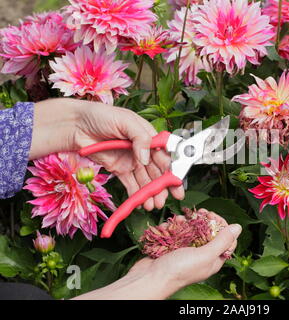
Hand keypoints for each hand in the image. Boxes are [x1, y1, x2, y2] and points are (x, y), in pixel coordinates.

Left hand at [30, 98, 183, 209]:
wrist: (75, 125)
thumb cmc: (100, 115)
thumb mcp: (125, 120)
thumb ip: (139, 138)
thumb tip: (146, 158)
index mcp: (148, 136)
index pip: (164, 153)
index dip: (171, 167)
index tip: (176, 179)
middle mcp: (142, 150)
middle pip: (158, 170)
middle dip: (164, 184)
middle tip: (170, 197)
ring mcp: (131, 161)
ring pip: (146, 180)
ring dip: (152, 193)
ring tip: (156, 204)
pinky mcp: (119, 170)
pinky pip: (131, 184)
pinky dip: (137, 195)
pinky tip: (143, 203)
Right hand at [72, 223, 241, 299]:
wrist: (150, 278)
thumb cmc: (178, 271)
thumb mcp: (205, 255)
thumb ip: (222, 241)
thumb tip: (238, 228)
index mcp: (213, 259)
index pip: (225, 239)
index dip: (221, 224)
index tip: (212, 215)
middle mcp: (201, 255)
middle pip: (208, 231)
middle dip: (203, 219)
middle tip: (199, 212)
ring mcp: (186, 250)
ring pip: (191, 229)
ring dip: (186, 221)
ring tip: (180, 218)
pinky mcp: (172, 247)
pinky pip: (176, 232)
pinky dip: (173, 226)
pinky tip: (170, 224)